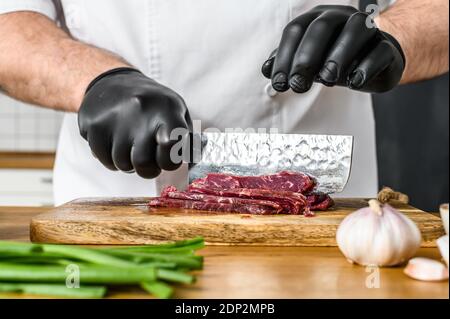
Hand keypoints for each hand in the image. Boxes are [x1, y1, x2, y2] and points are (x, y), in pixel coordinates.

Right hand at [78, 68, 191, 177]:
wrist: (112, 82)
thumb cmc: (152, 104)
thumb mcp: (176, 111)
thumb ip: (188, 139)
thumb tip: (195, 162)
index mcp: (166, 109)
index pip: (172, 144)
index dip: (170, 160)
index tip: (167, 156)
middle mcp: (140, 111)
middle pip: (143, 164)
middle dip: (147, 169)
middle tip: (147, 159)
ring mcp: (114, 117)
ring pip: (122, 164)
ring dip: (127, 163)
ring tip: (130, 145)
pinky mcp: (93, 124)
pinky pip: (102, 159)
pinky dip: (109, 158)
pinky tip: (114, 142)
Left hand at [262, 5, 404, 92]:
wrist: (375, 62)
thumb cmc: (335, 59)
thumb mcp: (309, 62)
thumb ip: (287, 63)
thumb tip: (265, 69)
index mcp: (318, 18)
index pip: (296, 30)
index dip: (285, 56)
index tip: (279, 83)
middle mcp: (342, 17)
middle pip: (322, 26)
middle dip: (306, 57)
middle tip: (298, 85)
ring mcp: (368, 29)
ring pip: (356, 29)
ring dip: (338, 55)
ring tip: (327, 80)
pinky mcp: (387, 46)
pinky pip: (380, 50)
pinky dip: (366, 66)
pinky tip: (353, 82)